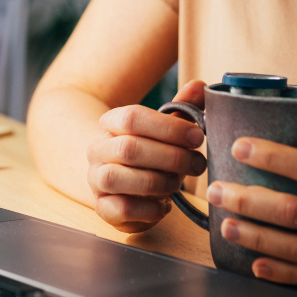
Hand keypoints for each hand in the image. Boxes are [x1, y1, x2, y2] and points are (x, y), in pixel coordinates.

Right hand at [87, 79, 208, 232]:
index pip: (132, 117)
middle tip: (198, 163)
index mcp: (110, 122)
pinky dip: (149, 209)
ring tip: (179, 183)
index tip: (198, 136)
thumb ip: (183, 108)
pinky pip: (121, 209)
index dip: (169, 127)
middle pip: (129, 149)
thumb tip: (200, 86)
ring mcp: (95, 179)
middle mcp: (97, 149)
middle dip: (171, 157)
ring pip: (118, 178)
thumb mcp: (165, 128)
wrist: (120, 182)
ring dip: (158, 182)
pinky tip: (164, 204)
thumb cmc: (149, 150)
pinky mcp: (102, 207)